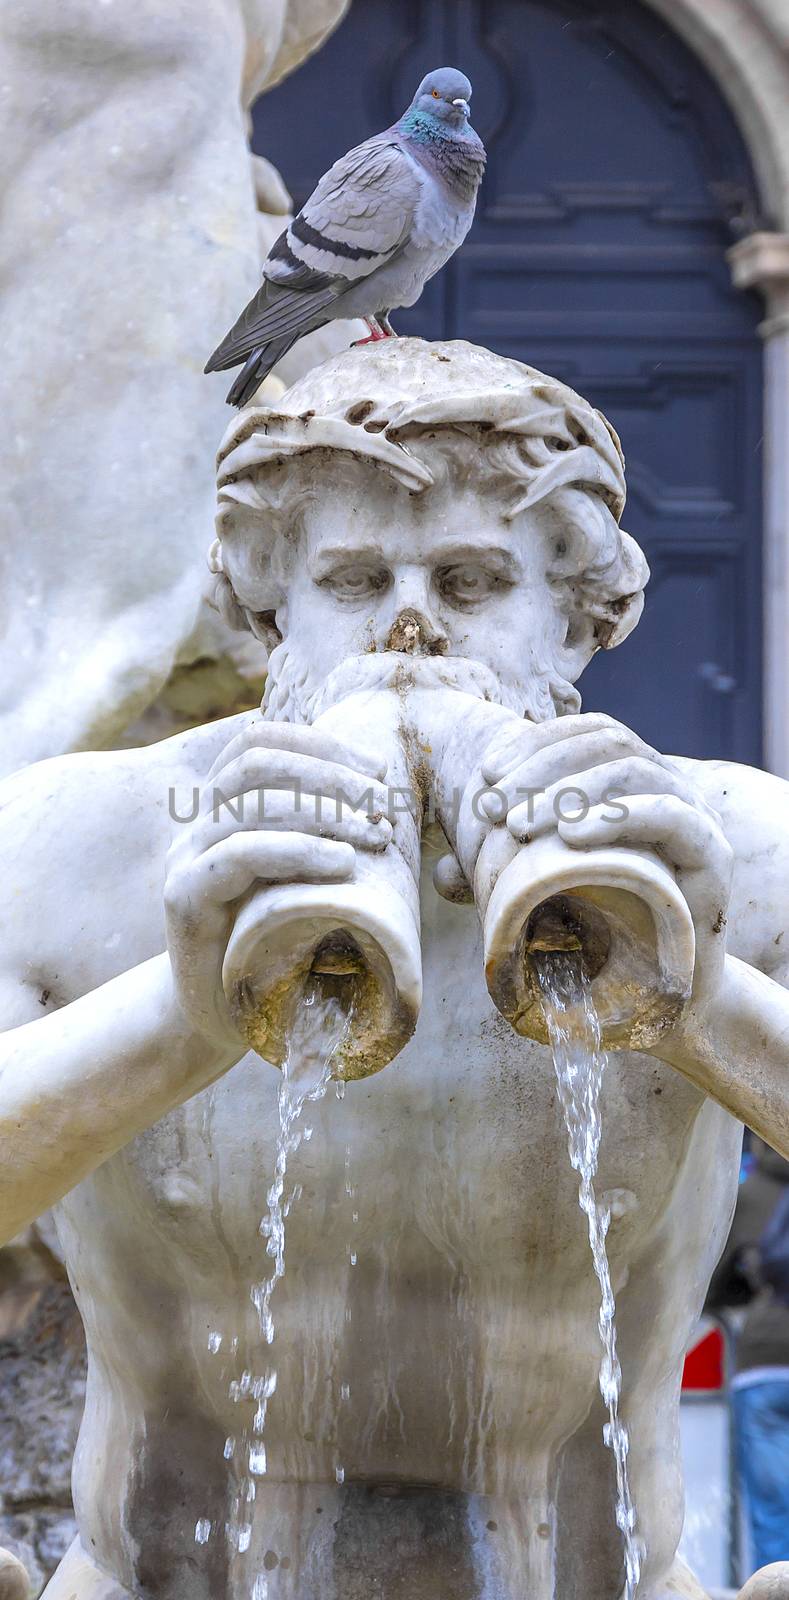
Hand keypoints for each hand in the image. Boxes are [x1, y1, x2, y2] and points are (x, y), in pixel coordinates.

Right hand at [164, 720, 389, 1046]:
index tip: (378, 769)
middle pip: (257, 761)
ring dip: (324, 810)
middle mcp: (197, 824)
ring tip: (376, 834)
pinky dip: (296, 849)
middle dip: (330, 772)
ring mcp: (186, 858)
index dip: (321, 743)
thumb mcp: (305, 882)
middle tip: (384, 802)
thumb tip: (386, 798)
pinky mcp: (184, 898)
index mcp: (222, 808)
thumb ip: (324, 838)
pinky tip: (342, 864)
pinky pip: (238, 854)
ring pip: (250, 801)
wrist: (218, 1019)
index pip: (259, 741)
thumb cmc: (276, 947)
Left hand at [478, 712, 732, 1015]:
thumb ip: (492, 880)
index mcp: (630, 784)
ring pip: (634, 769)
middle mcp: (667, 788)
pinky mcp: (713, 855)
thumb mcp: (537, 900)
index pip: (586, 734)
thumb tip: (442, 873)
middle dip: (541, 767)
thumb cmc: (600, 940)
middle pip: (607, 743)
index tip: (486, 774)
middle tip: (494, 806)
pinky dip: (619, 813)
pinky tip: (573, 834)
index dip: (535, 743)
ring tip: (521, 825)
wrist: (662, 1000)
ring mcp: (695, 817)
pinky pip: (672, 815)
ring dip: (568, 790)